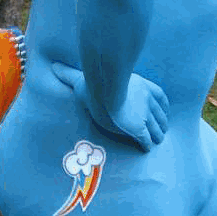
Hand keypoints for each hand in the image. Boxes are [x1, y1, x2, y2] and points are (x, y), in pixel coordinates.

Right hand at [51, 62, 168, 152]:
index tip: (163, 111)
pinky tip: (146, 148)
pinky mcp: (139, 128)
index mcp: (140, 85)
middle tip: (161, 130)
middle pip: (160, 113)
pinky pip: (146, 138)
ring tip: (156, 141)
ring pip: (156, 127)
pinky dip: (146, 144)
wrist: (103, 91)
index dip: (162, 105)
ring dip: (157, 135)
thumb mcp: (82, 76)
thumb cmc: (94, 82)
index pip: (159, 95)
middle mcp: (145, 99)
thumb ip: (69, 73)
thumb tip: (53, 67)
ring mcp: (144, 114)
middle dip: (161, 123)